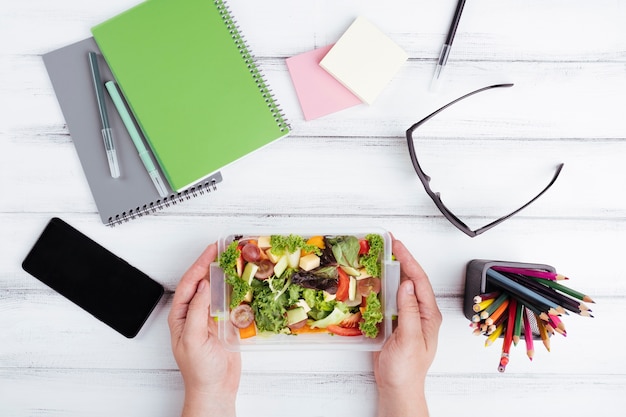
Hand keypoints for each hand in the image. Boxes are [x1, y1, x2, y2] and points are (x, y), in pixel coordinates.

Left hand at [168, 243, 240, 416]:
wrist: (216, 389)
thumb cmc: (199, 370)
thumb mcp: (193, 338)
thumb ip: (197, 310)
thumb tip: (204, 285)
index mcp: (181, 315)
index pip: (189, 283)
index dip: (200, 264)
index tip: (211, 251)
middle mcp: (194, 313)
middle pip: (202, 281)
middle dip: (212, 264)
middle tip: (224, 248)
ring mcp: (210, 317)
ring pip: (217, 289)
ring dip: (225, 274)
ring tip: (234, 259)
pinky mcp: (225, 323)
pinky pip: (230, 301)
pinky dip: (236, 289)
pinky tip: (242, 280)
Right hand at [373, 238, 441, 416]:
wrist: (397, 387)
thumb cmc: (407, 369)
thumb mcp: (409, 339)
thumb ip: (409, 310)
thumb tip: (407, 284)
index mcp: (428, 315)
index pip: (419, 280)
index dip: (409, 260)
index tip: (397, 245)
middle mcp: (420, 313)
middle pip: (412, 279)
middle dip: (402, 259)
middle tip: (388, 243)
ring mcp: (407, 316)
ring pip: (401, 287)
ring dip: (392, 270)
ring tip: (381, 255)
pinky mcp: (395, 322)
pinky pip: (390, 298)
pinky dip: (383, 286)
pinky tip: (375, 280)